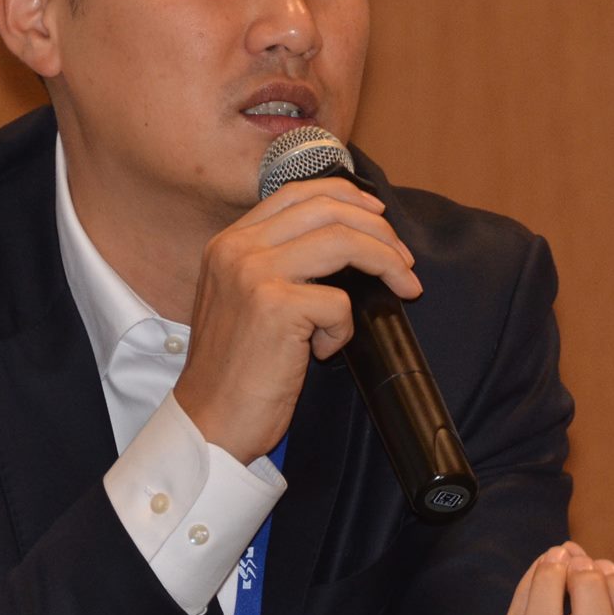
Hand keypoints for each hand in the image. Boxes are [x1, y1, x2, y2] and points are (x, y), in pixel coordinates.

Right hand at [173, 176, 421, 463]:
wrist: (209, 422)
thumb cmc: (235, 370)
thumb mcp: (243, 300)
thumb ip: (277, 264)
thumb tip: (344, 241)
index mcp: (227, 243)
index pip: (296, 192)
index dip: (347, 197)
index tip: (378, 218)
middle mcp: (236, 250)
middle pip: (326, 209)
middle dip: (379, 230)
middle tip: (404, 261)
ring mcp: (253, 275)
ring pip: (343, 241)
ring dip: (385, 262)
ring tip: (403, 288)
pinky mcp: (275, 308)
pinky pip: (339, 302)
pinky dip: (344, 328)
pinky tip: (322, 351)